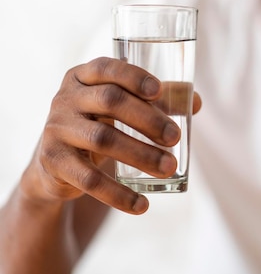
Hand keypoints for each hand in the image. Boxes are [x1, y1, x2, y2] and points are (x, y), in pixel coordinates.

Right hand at [23, 57, 201, 213]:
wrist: (58, 164)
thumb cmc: (100, 124)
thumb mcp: (122, 108)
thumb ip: (158, 101)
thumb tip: (195, 102)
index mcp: (84, 77)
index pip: (107, 68)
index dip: (133, 77)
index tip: (159, 91)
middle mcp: (65, 98)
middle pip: (110, 101)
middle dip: (147, 119)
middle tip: (175, 137)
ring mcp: (56, 129)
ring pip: (103, 140)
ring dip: (141, 155)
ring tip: (169, 168)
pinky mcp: (53, 162)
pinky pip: (88, 179)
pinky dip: (118, 194)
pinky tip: (142, 205)